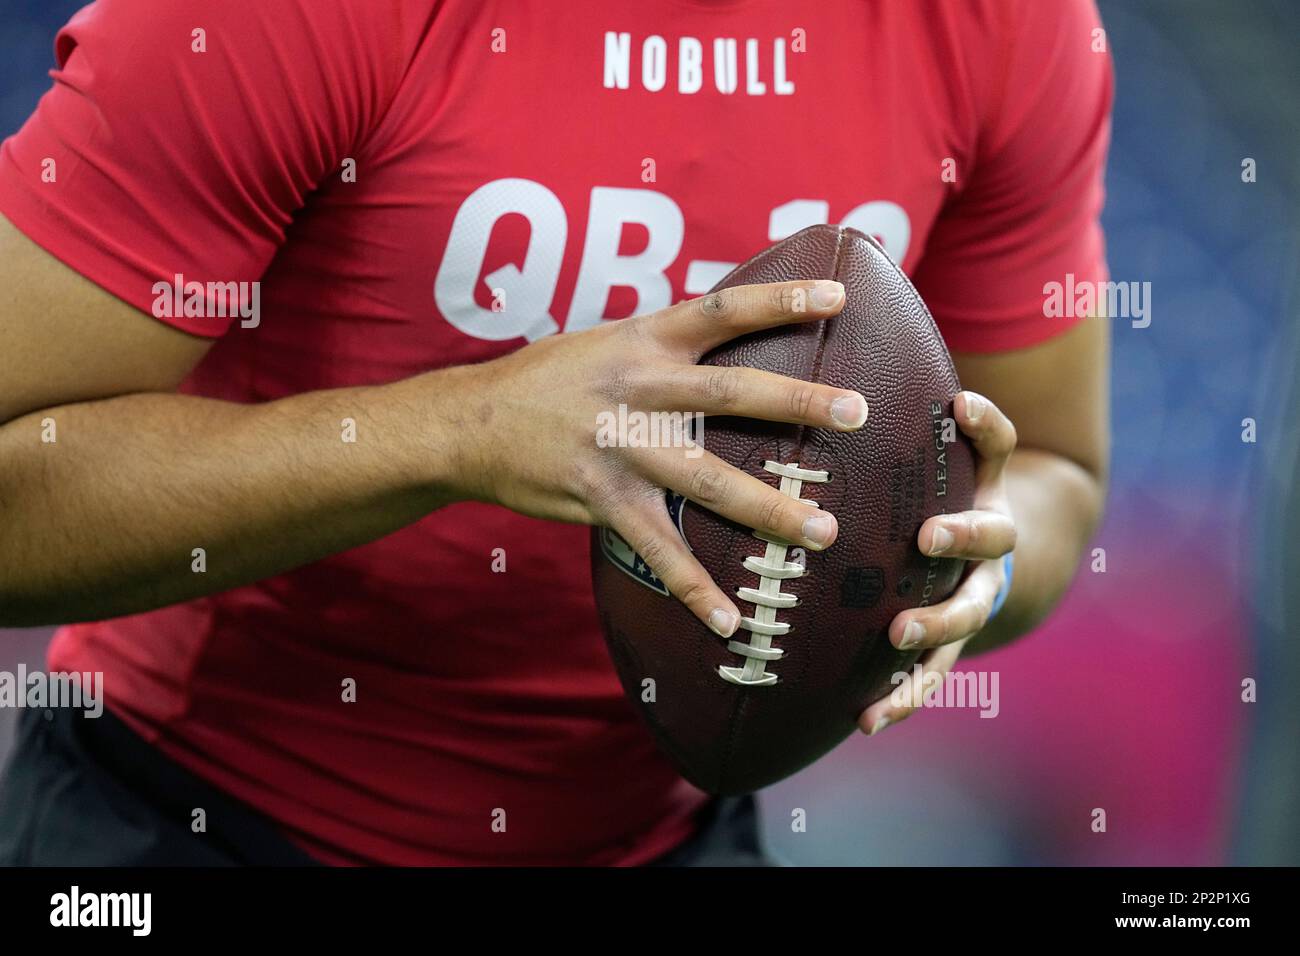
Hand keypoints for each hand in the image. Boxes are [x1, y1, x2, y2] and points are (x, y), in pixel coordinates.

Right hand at [447, 281, 869, 636]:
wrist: (468, 422)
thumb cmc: (546, 379)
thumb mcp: (604, 342)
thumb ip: (662, 344)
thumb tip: (725, 334)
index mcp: (643, 340)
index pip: (722, 309)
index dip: (781, 300)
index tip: (838, 296)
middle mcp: (638, 389)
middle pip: (731, 394)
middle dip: (798, 405)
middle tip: (858, 413)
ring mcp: (621, 448)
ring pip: (708, 480)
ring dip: (769, 509)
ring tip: (824, 533)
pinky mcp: (602, 500)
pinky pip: (658, 549)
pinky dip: (696, 589)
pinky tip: (730, 621)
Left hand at [858, 390, 1017, 735]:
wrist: (978, 561)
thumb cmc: (935, 493)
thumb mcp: (938, 454)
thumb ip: (914, 415)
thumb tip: (878, 348)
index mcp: (984, 488)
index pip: (997, 447)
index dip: (984, 425)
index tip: (958, 404)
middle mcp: (987, 544)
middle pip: (990, 538)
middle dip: (963, 535)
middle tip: (929, 534)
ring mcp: (970, 597)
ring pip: (964, 615)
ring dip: (935, 624)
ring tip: (898, 632)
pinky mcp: (944, 645)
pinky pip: (927, 675)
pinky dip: (901, 697)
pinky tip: (865, 720)